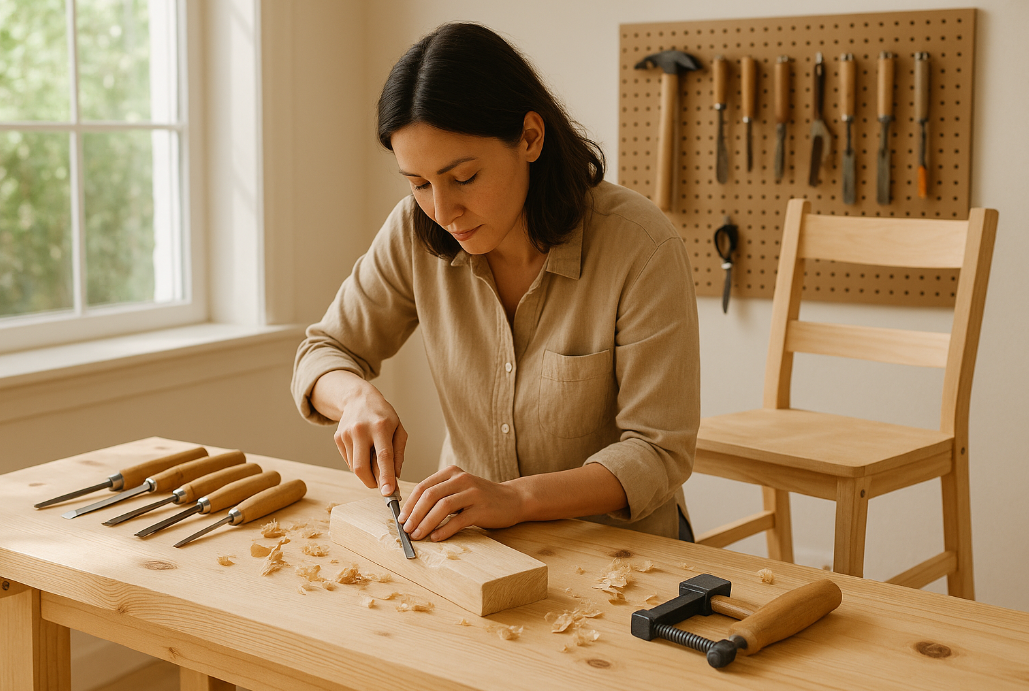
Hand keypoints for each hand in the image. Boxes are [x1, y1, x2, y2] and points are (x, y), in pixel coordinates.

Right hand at [314, 372, 406, 495]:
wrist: (358, 398)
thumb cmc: (383, 416)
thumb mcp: (399, 429)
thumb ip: (398, 454)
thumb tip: (395, 477)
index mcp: (381, 427)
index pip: (383, 456)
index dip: (386, 476)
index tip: (389, 492)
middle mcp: (361, 430)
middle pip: (362, 467)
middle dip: (371, 483)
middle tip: (381, 486)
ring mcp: (346, 434)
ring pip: (354, 467)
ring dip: (366, 473)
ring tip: (374, 459)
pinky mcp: (338, 438)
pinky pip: (349, 461)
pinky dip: (358, 463)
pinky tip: (364, 451)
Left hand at [397, 466, 523, 540]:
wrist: (513, 499)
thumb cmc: (481, 498)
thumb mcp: (459, 490)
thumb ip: (440, 496)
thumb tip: (412, 515)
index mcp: (452, 473)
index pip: (424, 486)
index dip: (410, 504)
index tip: (401, 518)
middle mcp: (462, 479)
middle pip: (430, 495)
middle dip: (415, 514)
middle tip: (406, 529)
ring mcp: (473, 493)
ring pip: (442, 506)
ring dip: (426, 523)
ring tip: (417, 535)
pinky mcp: (482, 508)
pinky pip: (458, 520)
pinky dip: (444, 530)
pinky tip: (436, 537)